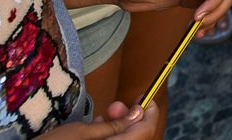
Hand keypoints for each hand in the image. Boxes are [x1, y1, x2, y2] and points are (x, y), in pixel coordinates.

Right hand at [40, 102, 155, 137]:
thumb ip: (114, 125)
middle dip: (131, 118)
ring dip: (119, 126)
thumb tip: (139, 113)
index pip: (146, 130)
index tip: (144, 96)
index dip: (149, 111)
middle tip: (115, 104)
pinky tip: (97, 126)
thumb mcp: (82, 132)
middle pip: (137, 136)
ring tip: (103, 113)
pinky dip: (110, 135)